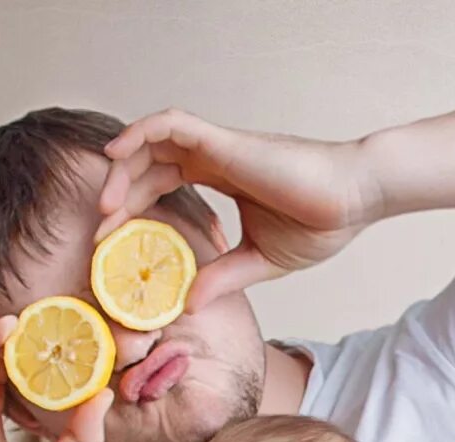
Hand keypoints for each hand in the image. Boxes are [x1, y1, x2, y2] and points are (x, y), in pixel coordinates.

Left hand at [94, 109, 379, 310]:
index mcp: (222, 179)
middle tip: (101, 233)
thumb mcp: (259, 262)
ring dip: (121, 169)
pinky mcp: (223, 141)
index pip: (162, 185)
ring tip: (106, 207)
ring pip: (150, 142)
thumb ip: (222, 277)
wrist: (354, 202)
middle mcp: (214, 159)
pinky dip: (136, 134)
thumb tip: (188, 304)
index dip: (134, 210)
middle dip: (118, 196)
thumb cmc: (321, 224)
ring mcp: (217, 146)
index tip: (116, 243)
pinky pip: (169, 124)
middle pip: (147, 165)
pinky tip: (116, 158)